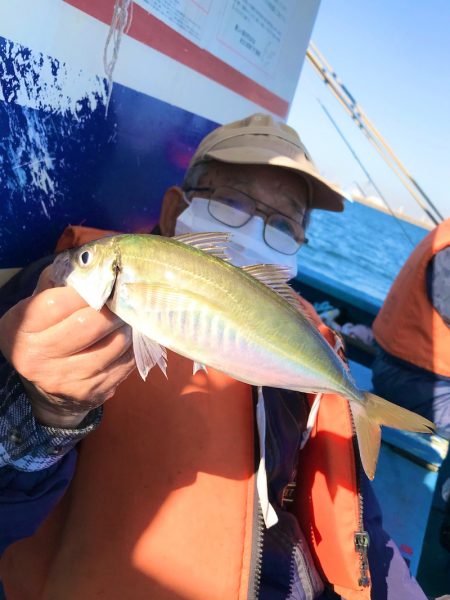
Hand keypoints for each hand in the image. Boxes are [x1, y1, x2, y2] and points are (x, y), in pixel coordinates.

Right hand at [0, 267, 135, 426]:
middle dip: (111, 307)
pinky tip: (131, 336)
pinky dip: (133, 347)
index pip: (57, 304)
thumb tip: (89, 261)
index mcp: (22, 330)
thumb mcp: (37, 306)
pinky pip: (125, 364)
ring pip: (113, 345)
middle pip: (89, 324)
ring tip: (129, 315)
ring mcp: (67, 380)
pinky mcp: (92, 393)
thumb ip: (56, 282)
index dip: (85, 290)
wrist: (45, 386)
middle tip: (123, 297)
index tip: (103, 281)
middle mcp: (39, 359)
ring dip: (127, 327)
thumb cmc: (45, 333)